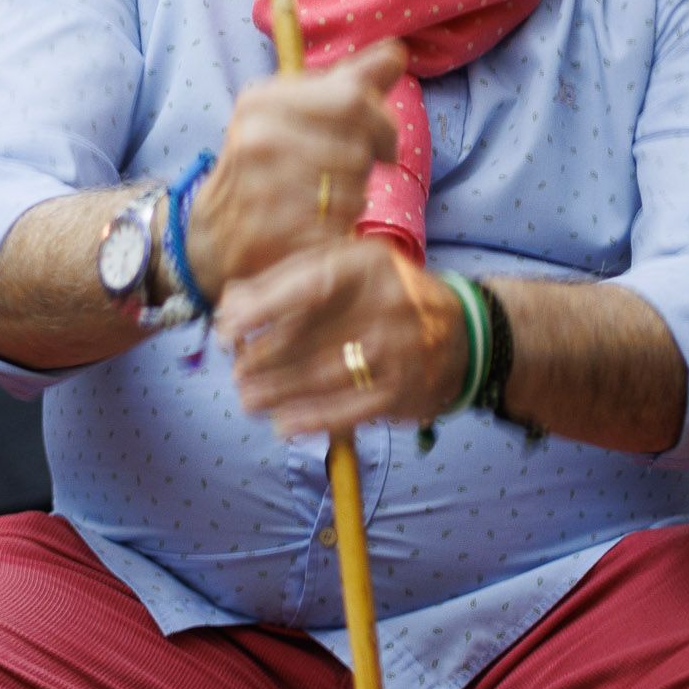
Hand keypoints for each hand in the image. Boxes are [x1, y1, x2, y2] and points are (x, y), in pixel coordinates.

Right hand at [185, 41, 406, 300]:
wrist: (214, 234)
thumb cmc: (268, 164)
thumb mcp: (296, 112)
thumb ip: (349, 83)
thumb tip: (396, 52)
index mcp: (262, 101)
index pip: (353, 98)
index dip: (384, 124)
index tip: (386, 145)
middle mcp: (258, 139)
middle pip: (358, 149)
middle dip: (366, 168)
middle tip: (347, 178)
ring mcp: (262, 188)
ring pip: (353, 192)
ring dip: (353, 201)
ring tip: (326, 201)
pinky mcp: (273, 235)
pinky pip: (338, 228)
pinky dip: (340, 230)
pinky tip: (320, 226)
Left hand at [215, 239, 465, 437]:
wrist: (461, 332)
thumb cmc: (385, 296)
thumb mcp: (346, 269)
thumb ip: (287, 280)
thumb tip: (230, 304)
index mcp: (365, 264)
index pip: (305, 286)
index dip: (259, 310)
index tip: (227, 331)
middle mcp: (385, 303)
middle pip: (307, 336)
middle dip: (261, 359)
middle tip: (237, 372)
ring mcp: (396, 350)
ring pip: (321, 377)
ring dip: (276, 393)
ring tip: (248, 399)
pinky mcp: (401, 391)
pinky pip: (347, 410)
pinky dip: (309, 420)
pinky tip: (283, 424)